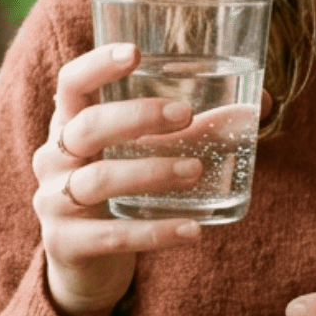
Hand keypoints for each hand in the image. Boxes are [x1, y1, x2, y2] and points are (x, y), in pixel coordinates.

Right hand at [32, 43, 271, 315]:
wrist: (86, 262)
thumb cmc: (122, 186)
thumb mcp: (147, 152)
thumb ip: (197, 128)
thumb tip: (261, 102)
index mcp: (71, 123)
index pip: (72, 83)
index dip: (98, 65)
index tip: (136, 52)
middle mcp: (54, 157)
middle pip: (87, 127)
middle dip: (137, 117)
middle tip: (186, 113)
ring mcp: (54, 201)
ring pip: (99, 180)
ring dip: (152, 171)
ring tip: (197, 170)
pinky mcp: (66, 244)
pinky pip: (111, 235)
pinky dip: (154, 233)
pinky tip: (192, 231)